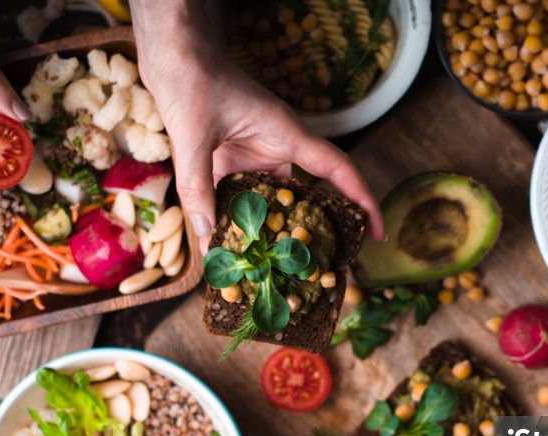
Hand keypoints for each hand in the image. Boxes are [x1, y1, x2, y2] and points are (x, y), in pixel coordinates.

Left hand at [130, 0, 383, 253]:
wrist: (171, 54)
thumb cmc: (191, 79)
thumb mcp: (193, 135)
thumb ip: (198, 185)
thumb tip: (208, 236)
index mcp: (286, 134)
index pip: (337, 170)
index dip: (361, 199)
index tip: (376, 231)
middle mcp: (277, 147)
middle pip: (307, 194)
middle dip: (314, 229)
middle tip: (321, 268)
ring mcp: (254, 154)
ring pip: (272, 200)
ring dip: (271, 231)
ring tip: (272, 269)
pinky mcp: (231, 159)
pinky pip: (242, 196)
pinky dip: (238, 220)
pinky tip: (227, 246)